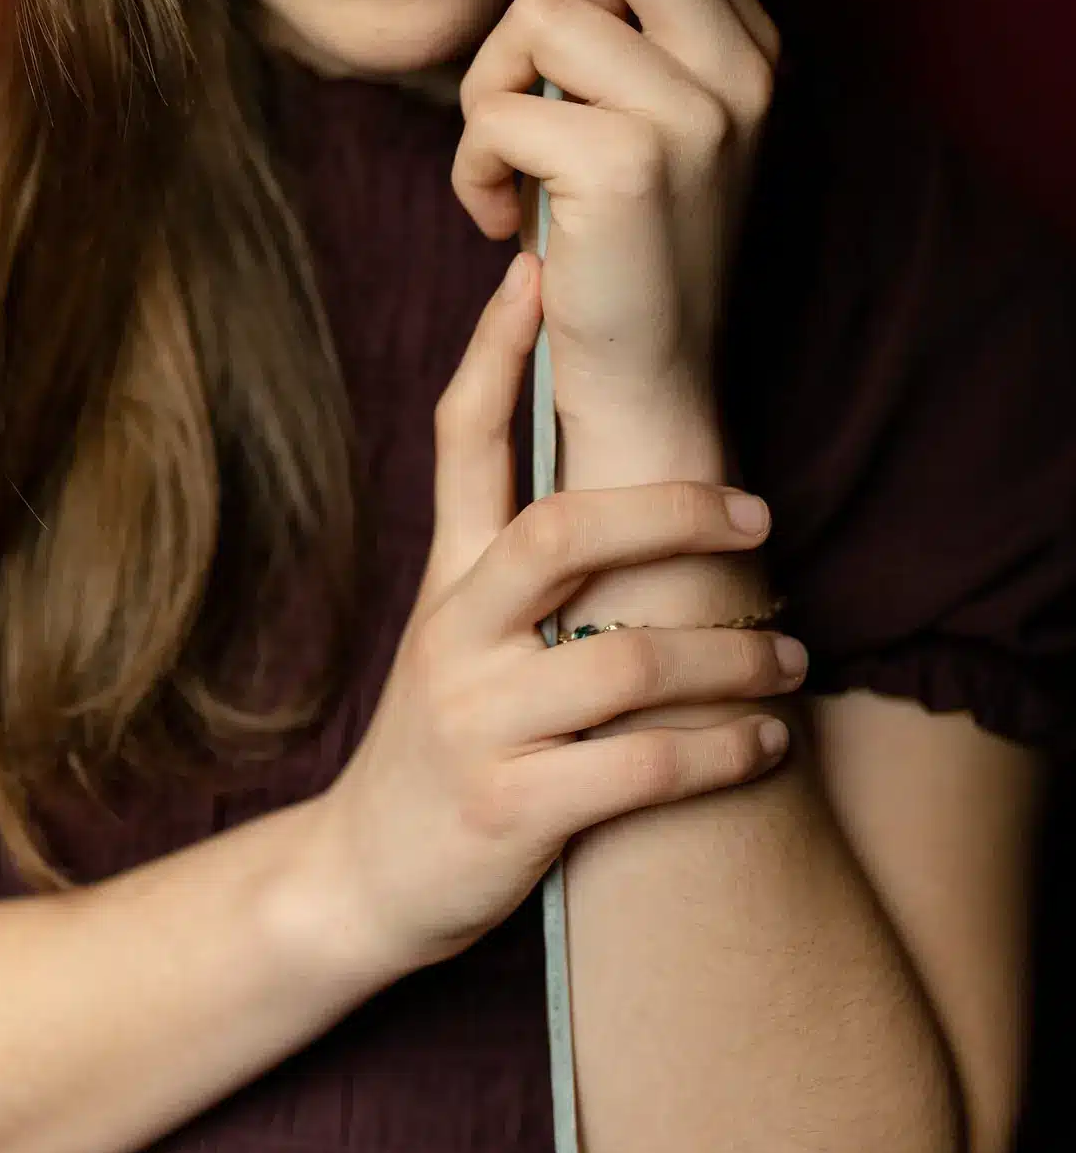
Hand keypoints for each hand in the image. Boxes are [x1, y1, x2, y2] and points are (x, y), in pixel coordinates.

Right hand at [317, 253, 803, 977]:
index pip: (459, 441)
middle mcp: (455, 634)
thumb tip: (625, 491)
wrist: (359, 879)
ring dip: (732, 655)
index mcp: (447, 581)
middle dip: (670, 509)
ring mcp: (476, 721)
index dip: (494, 352)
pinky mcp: (508, 810)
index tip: (532, 273)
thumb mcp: (458, 641)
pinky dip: (721, 752)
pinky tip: (765, 746)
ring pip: (626, 658)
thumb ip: (517, 570)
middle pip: (561, 530)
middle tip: (759, 518)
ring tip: (792, 656)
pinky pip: (642, 768)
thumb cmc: (440, 744)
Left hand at [419, 0, 781, 431]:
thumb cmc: (620, 253)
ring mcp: (698, 112)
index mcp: (747, 44)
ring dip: (482, 93)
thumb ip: (620, 28)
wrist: (647, 388)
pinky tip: (505, 223)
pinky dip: (473, 167)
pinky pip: (499, 106)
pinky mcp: (632, 162)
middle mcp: (742, 66)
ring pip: (536, 17)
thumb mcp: (642, 123)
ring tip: (503, 173)